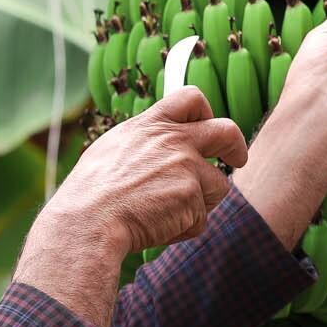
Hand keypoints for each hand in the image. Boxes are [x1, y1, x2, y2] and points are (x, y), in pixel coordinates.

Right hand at [49, 86, 249, 255]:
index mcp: (151, 125)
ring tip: (165, 214)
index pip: (191, 98)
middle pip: (226, 131)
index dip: (205, 111)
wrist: (89, 221)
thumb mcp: (112, 149)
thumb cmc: (90, 192)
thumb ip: (143, 141)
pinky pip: (200, 219)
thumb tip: (156, 143)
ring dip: (200, 202)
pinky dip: (183, 228)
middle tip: (237, 158)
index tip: (208, 124)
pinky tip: (156, 227)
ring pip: (217, 186)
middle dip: (236, 146)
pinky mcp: (193, 199)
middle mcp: (175, 141)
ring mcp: (187, 169)